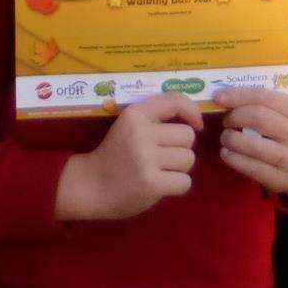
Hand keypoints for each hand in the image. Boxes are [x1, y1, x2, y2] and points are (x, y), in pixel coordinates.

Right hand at [55, 95, 201, 220]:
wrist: (91, 185)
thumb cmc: (115, 154)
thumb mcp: (130, 125)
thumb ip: (155, 118)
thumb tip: (194, 120)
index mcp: (135, 114)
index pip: (175, 101)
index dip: (192, 111)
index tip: (196, 124)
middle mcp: (141, 133)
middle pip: (188, 135)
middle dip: (181, 147)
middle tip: (163, 156)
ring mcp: (146, 159)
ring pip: (188, 159)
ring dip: (180, 168)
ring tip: (161, 171)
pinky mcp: (152, 183)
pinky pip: (185, 182)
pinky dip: (177, 186)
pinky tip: (161, 185)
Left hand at [215, 87, 287, 197]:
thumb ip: (263, 104)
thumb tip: (225, 96)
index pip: (264, 97)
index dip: (238, 95)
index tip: (219, 97)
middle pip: (259, 118)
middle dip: (235, 117)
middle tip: (226, 121)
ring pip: (254, 145)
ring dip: (231, 139)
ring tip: (225, 137)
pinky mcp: (282, 179)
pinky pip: (252, 168)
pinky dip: (234, 159)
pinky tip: (226, 153)